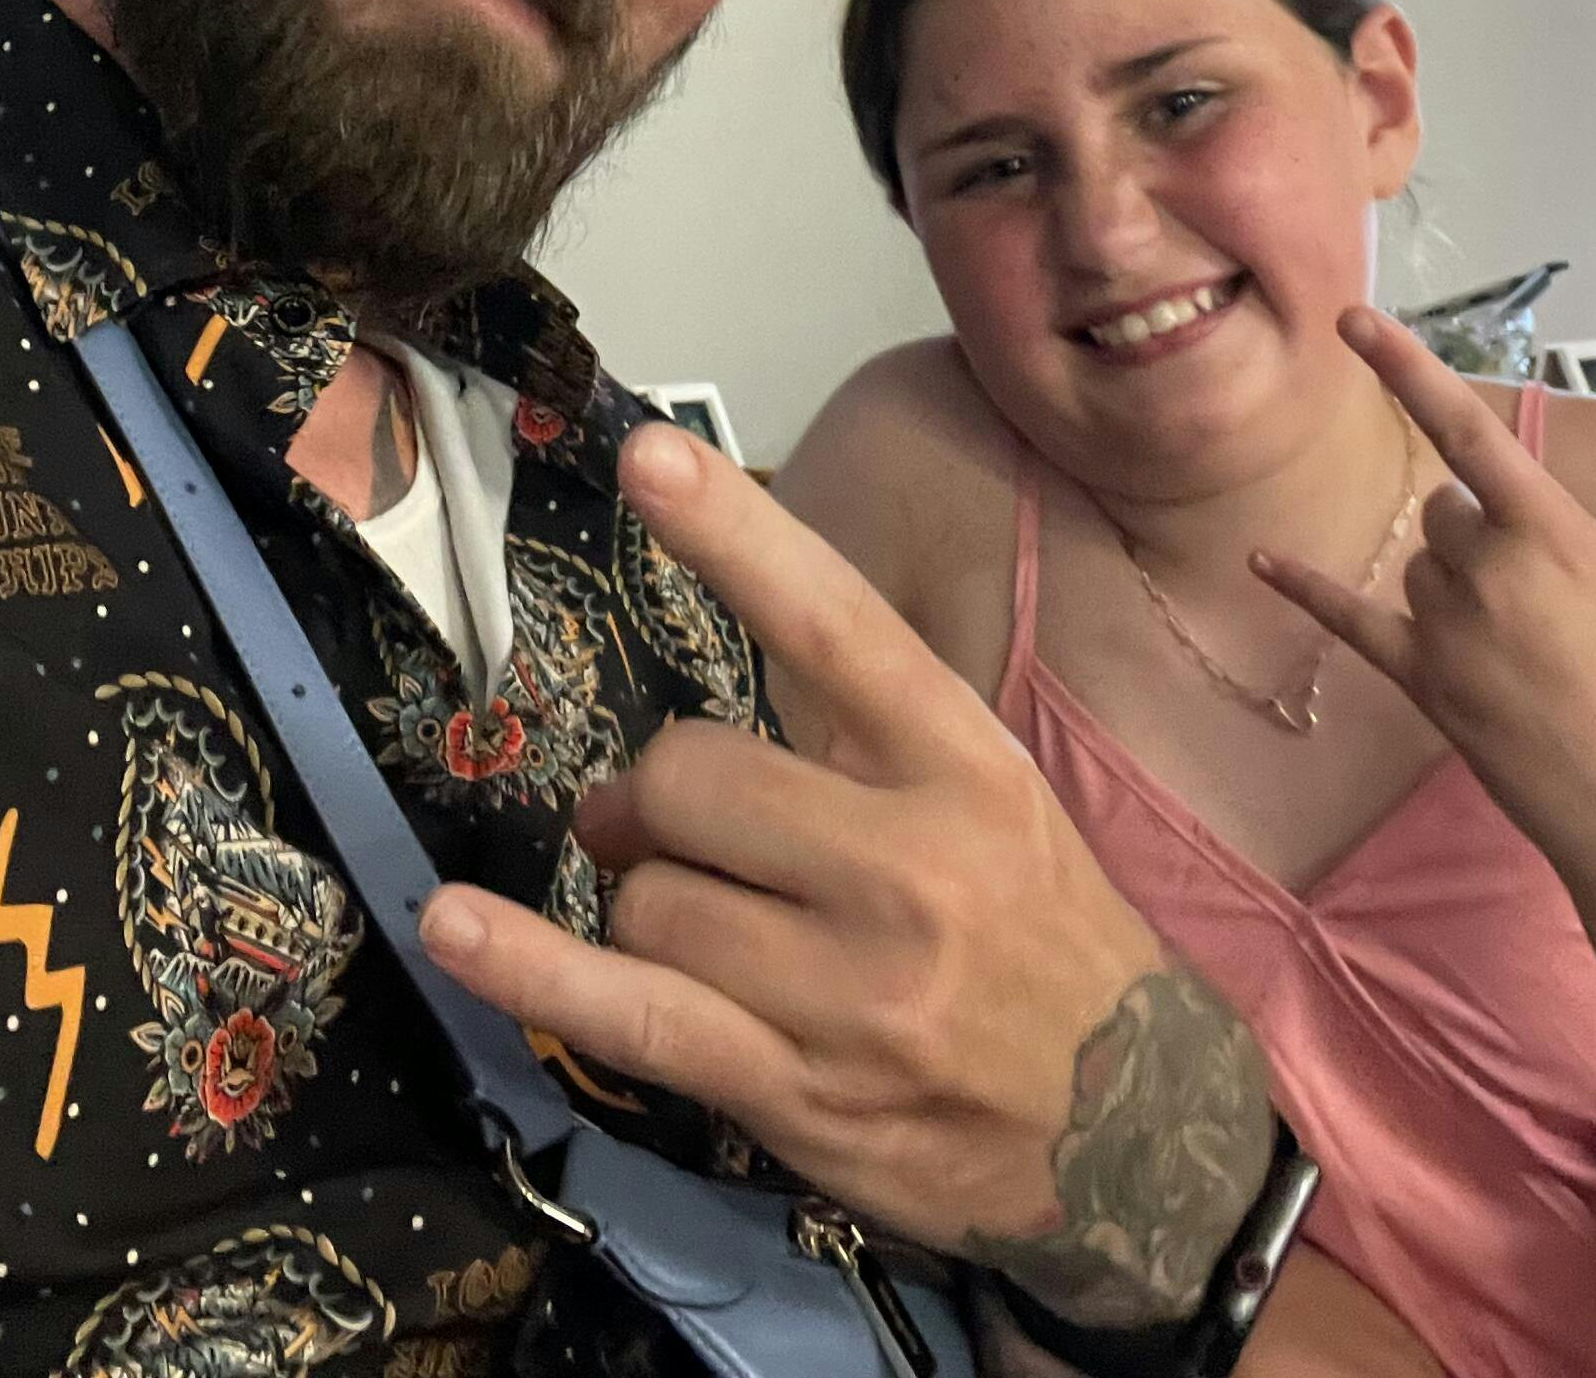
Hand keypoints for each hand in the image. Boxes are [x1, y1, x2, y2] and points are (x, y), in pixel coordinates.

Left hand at [419, 422, 1274, 1319]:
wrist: (1142, 1141)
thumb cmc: (1045, 942)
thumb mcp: (988, 802)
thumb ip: (848, 744)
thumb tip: (654, 761)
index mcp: (961, 766)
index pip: (834, 624)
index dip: (735, 533)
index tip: (648, 453)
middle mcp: (907, 865)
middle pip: (692, 777)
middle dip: (654, 799)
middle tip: (668, 831)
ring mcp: (848, 987)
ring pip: (651, 896)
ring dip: (644, 903)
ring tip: (701, 930)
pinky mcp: (795, 1092)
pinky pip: (629, 1013)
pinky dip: (528, 968)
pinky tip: (454, 930)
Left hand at [1252, 309, 1595, 906]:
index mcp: (1550, 536)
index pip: (1467, 432)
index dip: (1408, 368)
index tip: (1353, 319)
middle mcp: (1486, 574)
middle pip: (1448, 510)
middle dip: (1485, 530)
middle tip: (1554, 594)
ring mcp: (1447, 631)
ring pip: (1419, 565)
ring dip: (1455, 580)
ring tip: (1529, 641)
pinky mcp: (1422, 683)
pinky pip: (1348, 621)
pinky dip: (1304, 589)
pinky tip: (1257, 559)